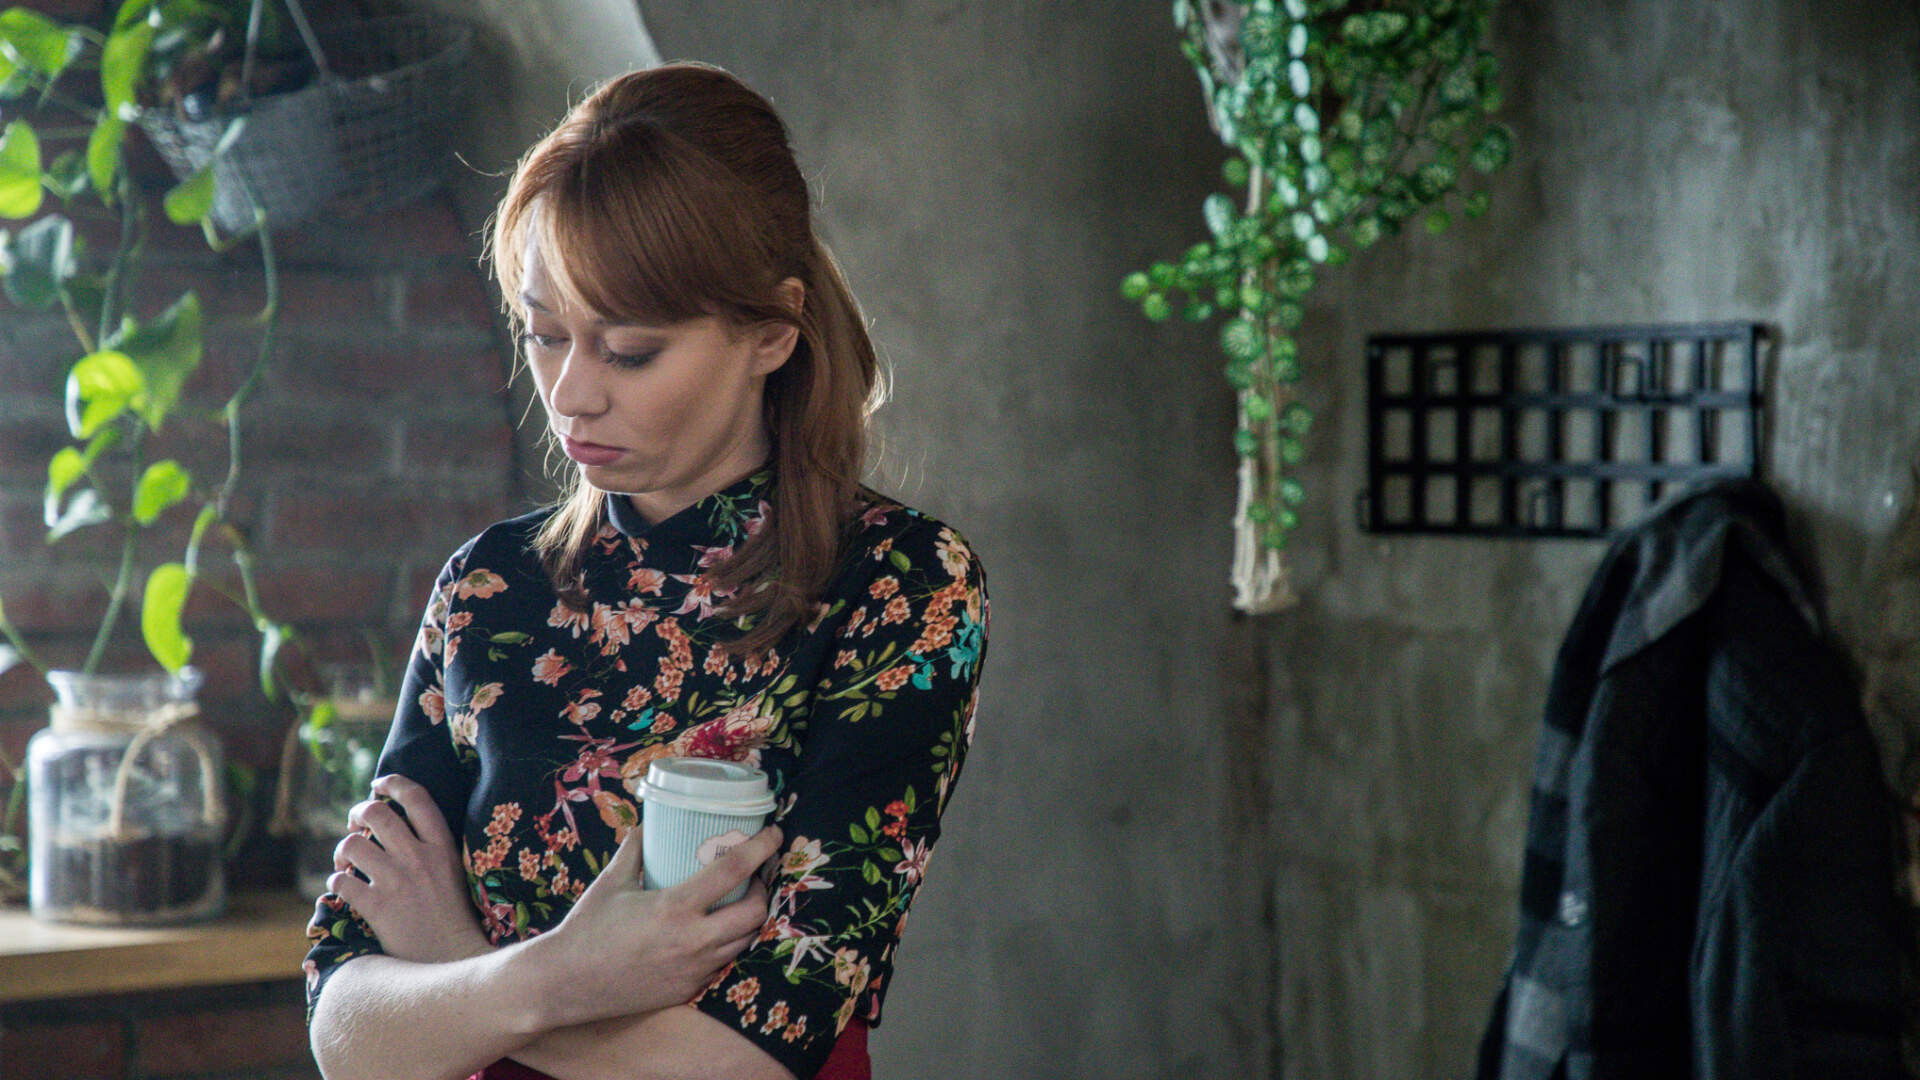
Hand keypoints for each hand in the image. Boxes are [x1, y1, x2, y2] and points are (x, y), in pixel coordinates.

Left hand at [329, 773, 492, 964]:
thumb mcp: (453, 873)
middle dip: (358, 813)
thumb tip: (398, 826)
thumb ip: (430, 849)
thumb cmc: (454, 918)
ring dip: (343, 850)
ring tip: (347, 861)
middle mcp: (418, 858)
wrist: (454, 960)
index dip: (393, 783)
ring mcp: (397, 882)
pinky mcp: (378, 908)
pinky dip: (336, 882)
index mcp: (442, 846)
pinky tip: (344, 888)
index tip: (379, 785)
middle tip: (357, 824)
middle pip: (376, 813)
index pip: (416, 798)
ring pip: (352, 845)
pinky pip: (341, 882)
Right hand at [520, 821, 782, 1027]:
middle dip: (765, 890)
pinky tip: (717, 932)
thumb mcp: (611, 882)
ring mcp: (693, 970)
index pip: (734, 871)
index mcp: (674, 907)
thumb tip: (651, 823)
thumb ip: (636, 850)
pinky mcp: (688, 991)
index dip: (761, 848)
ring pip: (745, 942)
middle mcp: (692, 941)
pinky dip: (727, 945)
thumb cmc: (586, 928)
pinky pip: (722, 964)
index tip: (774, 833)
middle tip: (757, 875)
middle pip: (755, 913)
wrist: (565, 984)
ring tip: (742, 900)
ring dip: (750, 919)